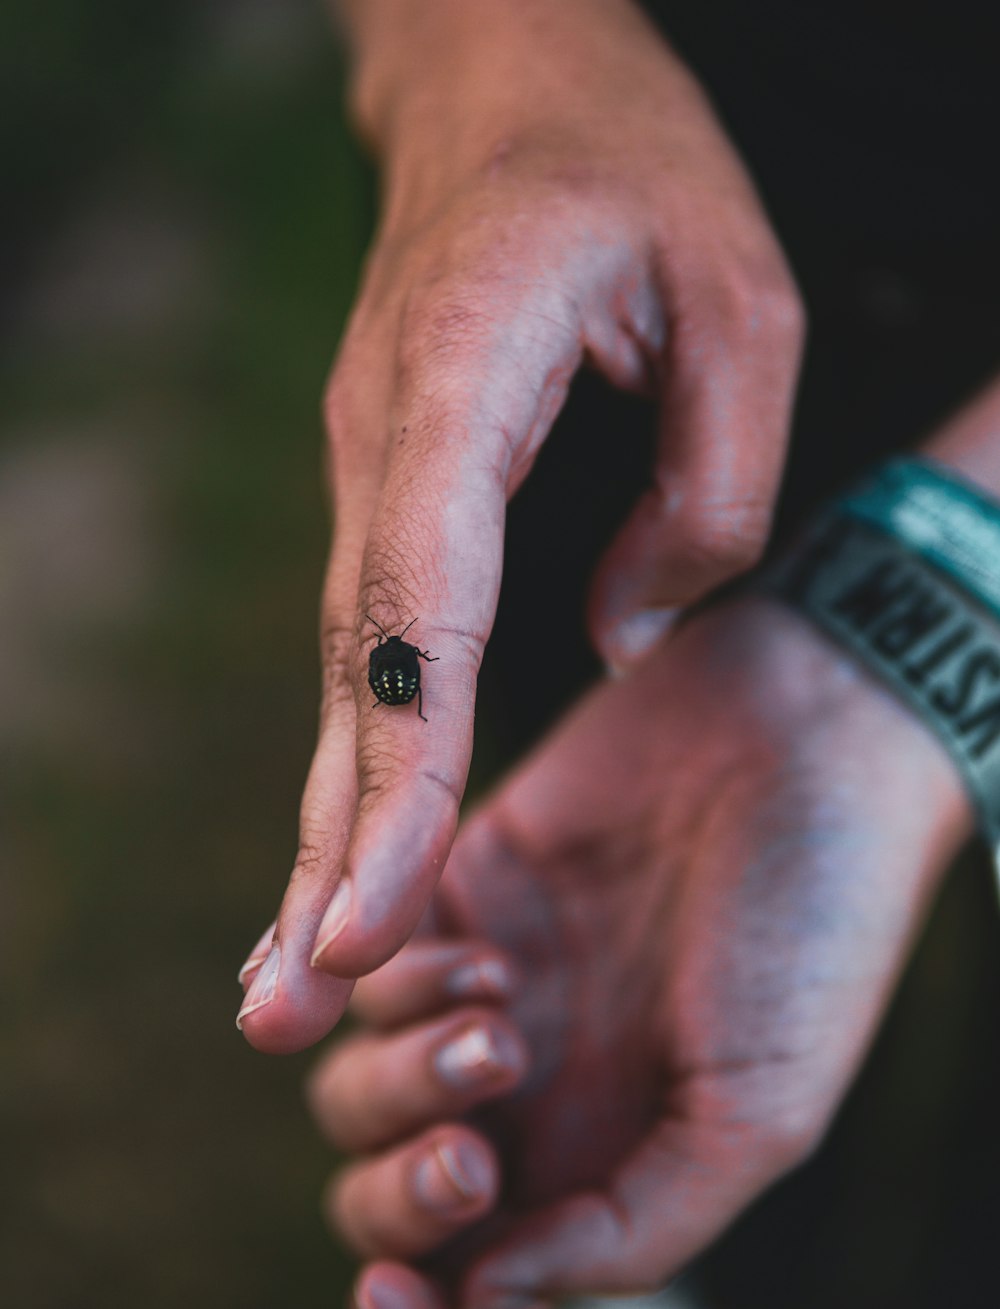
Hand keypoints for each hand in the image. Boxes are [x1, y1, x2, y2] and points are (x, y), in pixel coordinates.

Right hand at [237, 0, 802, 1050]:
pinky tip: (340, 843)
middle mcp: (383, 449)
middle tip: (286, 1007)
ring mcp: (370, 473)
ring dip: (320, 822)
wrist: (506, 84)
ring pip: (341, 673)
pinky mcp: (389, 492)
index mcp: (457, 387)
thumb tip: (625, 635)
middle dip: (327, 843)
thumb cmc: (625, 166)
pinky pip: (368, 645)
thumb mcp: (737, 300)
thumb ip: (703, 488)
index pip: (416, 614)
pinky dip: (356, 757)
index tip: (367, 913)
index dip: (397, 771)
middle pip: (349, 671)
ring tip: (290, 979)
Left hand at [305, 596, 969, 1303]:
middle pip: (392, 1183)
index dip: (414, 1299)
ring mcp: (487, 983)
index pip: (474, 1266)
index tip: (394, 1293)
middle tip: (471, 1151)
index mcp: (604, 1157)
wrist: (799, 742)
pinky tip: (483, 956)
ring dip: (407, 1072)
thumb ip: (635, 1225)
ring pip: (361, 1077)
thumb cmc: (808, 932)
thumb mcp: (759, 1111)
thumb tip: (495, 1294)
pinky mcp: (455, 886)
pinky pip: (357, 963)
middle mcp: (533, 1082)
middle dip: (405, 1190)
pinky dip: (384, 979)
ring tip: (504, 1015)